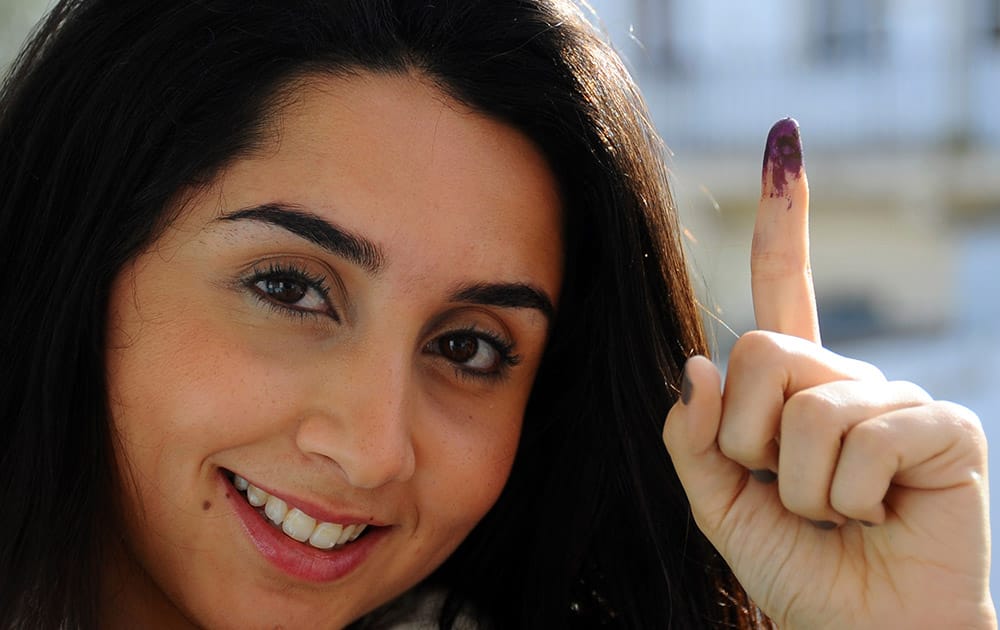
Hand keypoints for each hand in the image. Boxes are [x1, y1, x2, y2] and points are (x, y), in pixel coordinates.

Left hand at [663, 119, 995, 628]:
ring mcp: (898, 396)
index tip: (784, 142)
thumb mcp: (718, 503)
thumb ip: (693, 438)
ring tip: (836, 514)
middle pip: (761, 351)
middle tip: (786, 492)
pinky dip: (847, 498)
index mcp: (797, 387)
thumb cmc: (798, 567)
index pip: (785, 287)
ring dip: (799, 486)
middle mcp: (847, 377)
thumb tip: (697, 363)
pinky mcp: (943, 425)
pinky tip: (878, 514)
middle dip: (750, 441)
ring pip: (807, 407)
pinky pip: (861, 436)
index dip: (784, 218)